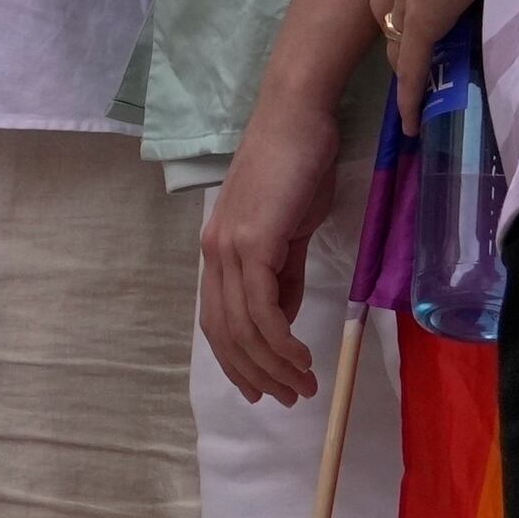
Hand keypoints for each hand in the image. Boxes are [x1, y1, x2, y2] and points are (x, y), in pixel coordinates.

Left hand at [202, 88, 350, 402]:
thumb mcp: (290, 232)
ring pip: (244, 328)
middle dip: (256, 374)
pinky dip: (280, 341)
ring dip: (274, 366)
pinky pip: (262, 309)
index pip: (218, 321)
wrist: (297, 118)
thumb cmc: (298, 167)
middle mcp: (215, 254)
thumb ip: (283, 275)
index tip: (263, 390)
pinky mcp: (252, 243)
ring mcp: (230, 249)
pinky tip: (301, 357)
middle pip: (225, 333)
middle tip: (289, 398)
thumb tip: (286, 317)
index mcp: (219, 252)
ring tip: (303, 385)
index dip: (237, 361)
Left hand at [371, 0, 488, 95]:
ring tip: (415, 97)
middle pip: (392, 16)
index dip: (411, 8)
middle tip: (414, 65)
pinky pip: (412, 67)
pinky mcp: (422, 21)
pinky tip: (411, 121)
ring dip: (405, 68)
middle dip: (401, 40)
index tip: (422, 21)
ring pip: (399, 43)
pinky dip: (410, 94)